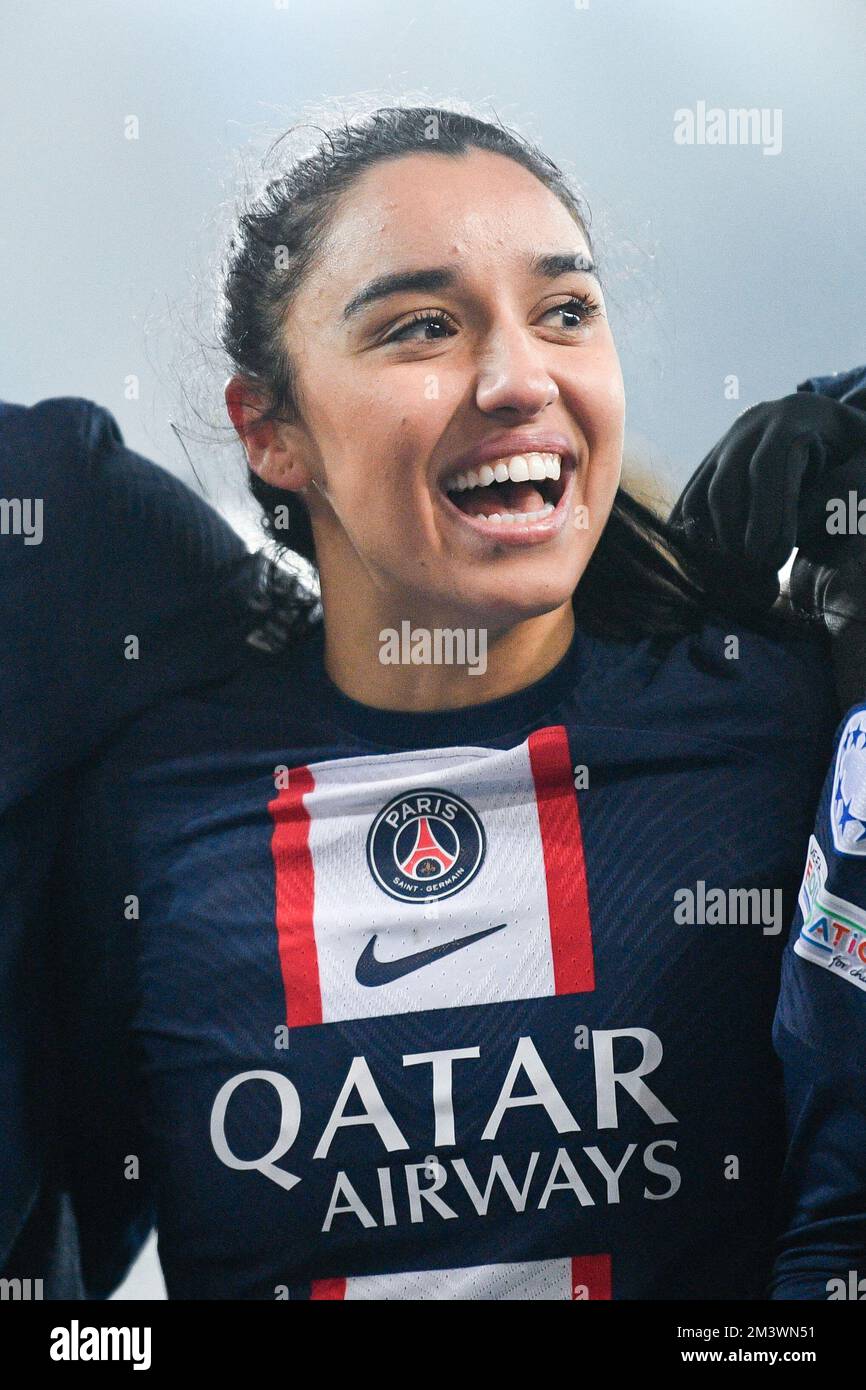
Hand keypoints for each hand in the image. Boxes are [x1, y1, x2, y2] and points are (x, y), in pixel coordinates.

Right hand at [669, 393, 865, 582]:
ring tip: (739, 570)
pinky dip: (696, 534)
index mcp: (794, 417)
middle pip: (726, 483)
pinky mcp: (713, 465)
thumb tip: (788, 533)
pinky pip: (692, 501)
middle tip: (756, 570)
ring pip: (701, 495)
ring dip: (715, 539)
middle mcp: (752, 425)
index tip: (767, 556)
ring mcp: (727, 444)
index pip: (767, 465)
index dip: (764, 513)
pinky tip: (711, 562)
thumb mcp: (865, 463)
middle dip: (735, 533)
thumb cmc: (857, 451)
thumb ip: (841, 490)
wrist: (834, 428)